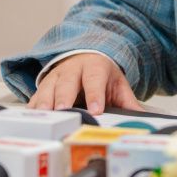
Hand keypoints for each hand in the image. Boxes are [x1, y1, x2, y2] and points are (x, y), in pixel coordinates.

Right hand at [27, 53, 141, 113]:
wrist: (85, 57)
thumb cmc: (101, 74)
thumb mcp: (117, 84)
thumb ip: (128, 101)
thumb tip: (144, 119)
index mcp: (94, 67)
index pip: (95, 80)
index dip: (95, 95)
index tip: (96, 110)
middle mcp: (72, 69)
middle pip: (67, 82)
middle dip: (65, 97)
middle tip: (65, 110)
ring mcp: (56, 77)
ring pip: (48, 88)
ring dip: (46, 102)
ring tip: (46, 115)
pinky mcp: (44, 86)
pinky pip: (36, 96)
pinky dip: (33, 107)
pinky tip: (33, 118)